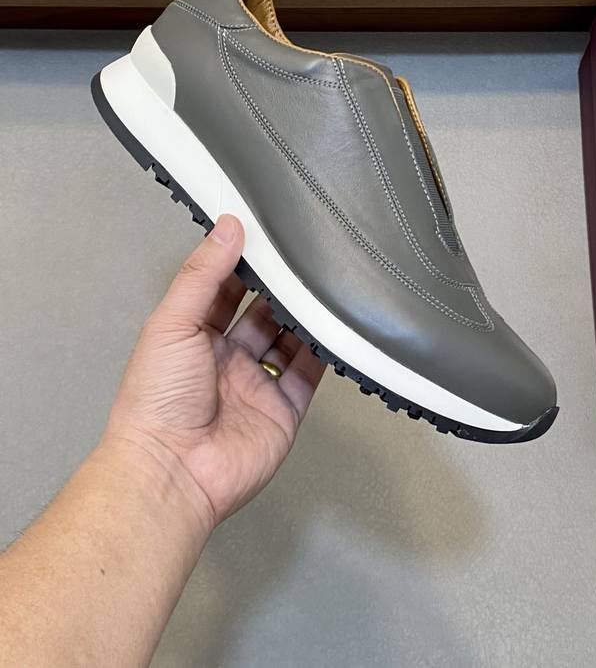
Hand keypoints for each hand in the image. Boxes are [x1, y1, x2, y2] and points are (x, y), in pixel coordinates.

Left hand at [104, 215, 324, 530]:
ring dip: (303, 316)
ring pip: (289, 340)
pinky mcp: (283, 409)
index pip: (223, 290)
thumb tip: (227, 227)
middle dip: (280, 289)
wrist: (173, 471)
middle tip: (302, 258)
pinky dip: (323, 351)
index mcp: (193, 336)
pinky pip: (308, 373)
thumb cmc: (157, 399)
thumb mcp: (173, 323)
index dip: (242, 264)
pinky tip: (333, 327)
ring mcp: (256, 384)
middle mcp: (226, 359)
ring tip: (322, 285)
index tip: (266, 235)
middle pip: (261, 313)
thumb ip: (203, 275)